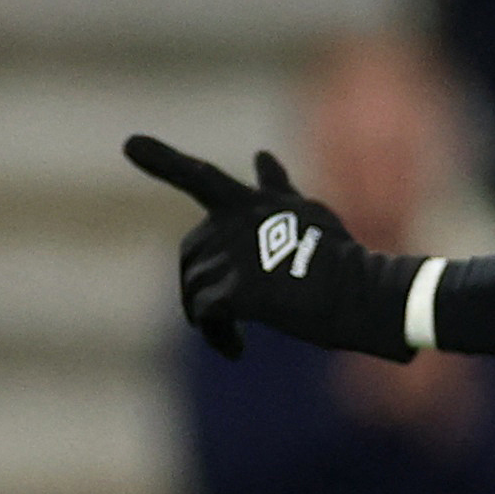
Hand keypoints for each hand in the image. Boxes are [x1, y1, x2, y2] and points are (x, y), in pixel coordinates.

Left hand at [123, 136, 417, 359]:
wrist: (363, 294)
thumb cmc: (341, 258)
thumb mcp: (308, 213)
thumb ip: (275, 190)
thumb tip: (261, 156)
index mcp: (254, 202)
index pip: (200, 177)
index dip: (164, 160)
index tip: (131, 144)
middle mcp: (240, 221)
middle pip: (193, 253)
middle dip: (202, 281)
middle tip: (222, 312)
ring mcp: (237, 253)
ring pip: (194, 287)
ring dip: (207, 315)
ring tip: (232, 334)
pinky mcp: (236, 289)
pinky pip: (205, 316)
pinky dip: (217, 336)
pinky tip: (235, 349)